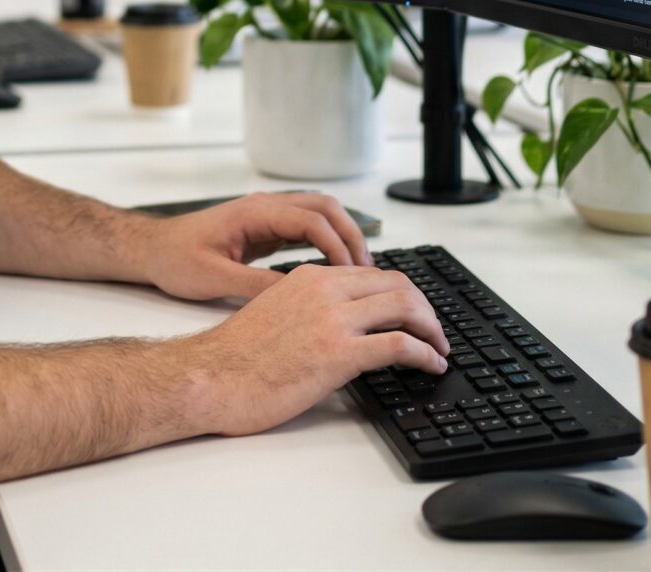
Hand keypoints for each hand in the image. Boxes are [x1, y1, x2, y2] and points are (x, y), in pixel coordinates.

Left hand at [141, 191, 370, 301]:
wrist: (153, 249)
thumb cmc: (176, 259)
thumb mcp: (213, 278)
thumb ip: (255, 285)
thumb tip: (298, 297)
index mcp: (255, 213)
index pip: (311, 219)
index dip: (336, 246)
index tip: (351, 275)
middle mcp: (265, 207)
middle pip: (325, 207)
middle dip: (350, 235)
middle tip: (368, 272)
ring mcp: (267, 215)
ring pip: (320, 214)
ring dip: (342, 237)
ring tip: (359, 274)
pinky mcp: (266, 228)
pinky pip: (307, 228)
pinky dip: (327, 244)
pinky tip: (336, 271)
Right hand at [183, 262, 449, 437]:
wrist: (210, 377)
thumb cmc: (234, 356)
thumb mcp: (275, 312)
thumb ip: (308, 308)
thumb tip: (336, 325)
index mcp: (309, 277)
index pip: (372, 273)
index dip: (402, 293)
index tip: (413, 313)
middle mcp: (325, 289)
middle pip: (397, 283)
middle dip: (425, 307)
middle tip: (435, 331)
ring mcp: (333, 319)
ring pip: (405, 306)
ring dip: (432, 327)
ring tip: (440, 347)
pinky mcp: (338, 353)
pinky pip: (400, 344)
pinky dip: (426, 352)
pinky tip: (432, 364)